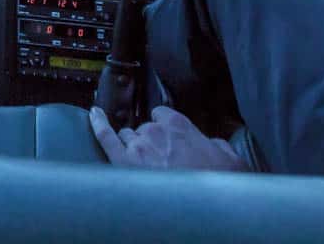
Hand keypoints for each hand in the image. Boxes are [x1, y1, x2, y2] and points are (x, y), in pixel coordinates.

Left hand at [90, 105, 249, 170]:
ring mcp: (137, 146)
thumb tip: (212, 144)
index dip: (163, 126)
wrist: (203, 210)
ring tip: (143, 163)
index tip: (167, 136)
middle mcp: (155, 131)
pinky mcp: (122, 162)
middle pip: (144, 128)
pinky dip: (98, 124)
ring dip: (132, 146)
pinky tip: (94, 115)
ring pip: (127, 137)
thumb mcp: (229, 159)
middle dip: (149, 141)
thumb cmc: (215, 185)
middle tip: (161, 159)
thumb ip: (216, 144)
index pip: (161, 114)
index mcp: (178, 125)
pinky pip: (105, 137)